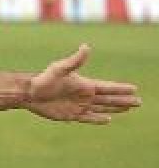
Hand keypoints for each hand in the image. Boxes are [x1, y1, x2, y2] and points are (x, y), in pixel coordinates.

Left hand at [26, 44, 140, 123]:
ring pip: (102, 108)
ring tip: (128, 108)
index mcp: (84, 85)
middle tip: (139, 102)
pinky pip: (89, 118)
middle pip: (109, 99)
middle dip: (124, 100)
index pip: (108, 87)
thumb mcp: (59, 68)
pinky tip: (108, 120)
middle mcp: (84, 95)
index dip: (121, 88)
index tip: (134, 88)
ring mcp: (78, 106)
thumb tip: (86, 47)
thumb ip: (75, 60)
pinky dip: (99, 119)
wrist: (29, 93)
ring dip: (115, 108)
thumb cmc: (43, 80)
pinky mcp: (71, 115)